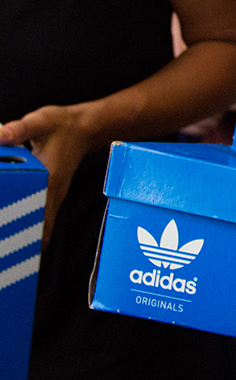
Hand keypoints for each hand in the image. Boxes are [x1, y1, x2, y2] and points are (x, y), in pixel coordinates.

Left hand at [0, 104, 94, 248]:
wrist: (84, 129)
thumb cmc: (62, 126)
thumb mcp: (40, 122)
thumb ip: (19, 129)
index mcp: (50, 178)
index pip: (41, 213)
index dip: (29, 232)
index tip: (17, 247)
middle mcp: (53, 191)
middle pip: (41, 226)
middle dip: (25, 242)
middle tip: (7, 256)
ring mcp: (54, 194)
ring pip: (43, 224)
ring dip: (28, 237)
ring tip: (10, 250)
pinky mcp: (51, 193)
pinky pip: (42, 216)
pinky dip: (31, 226)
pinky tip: (18, 231)